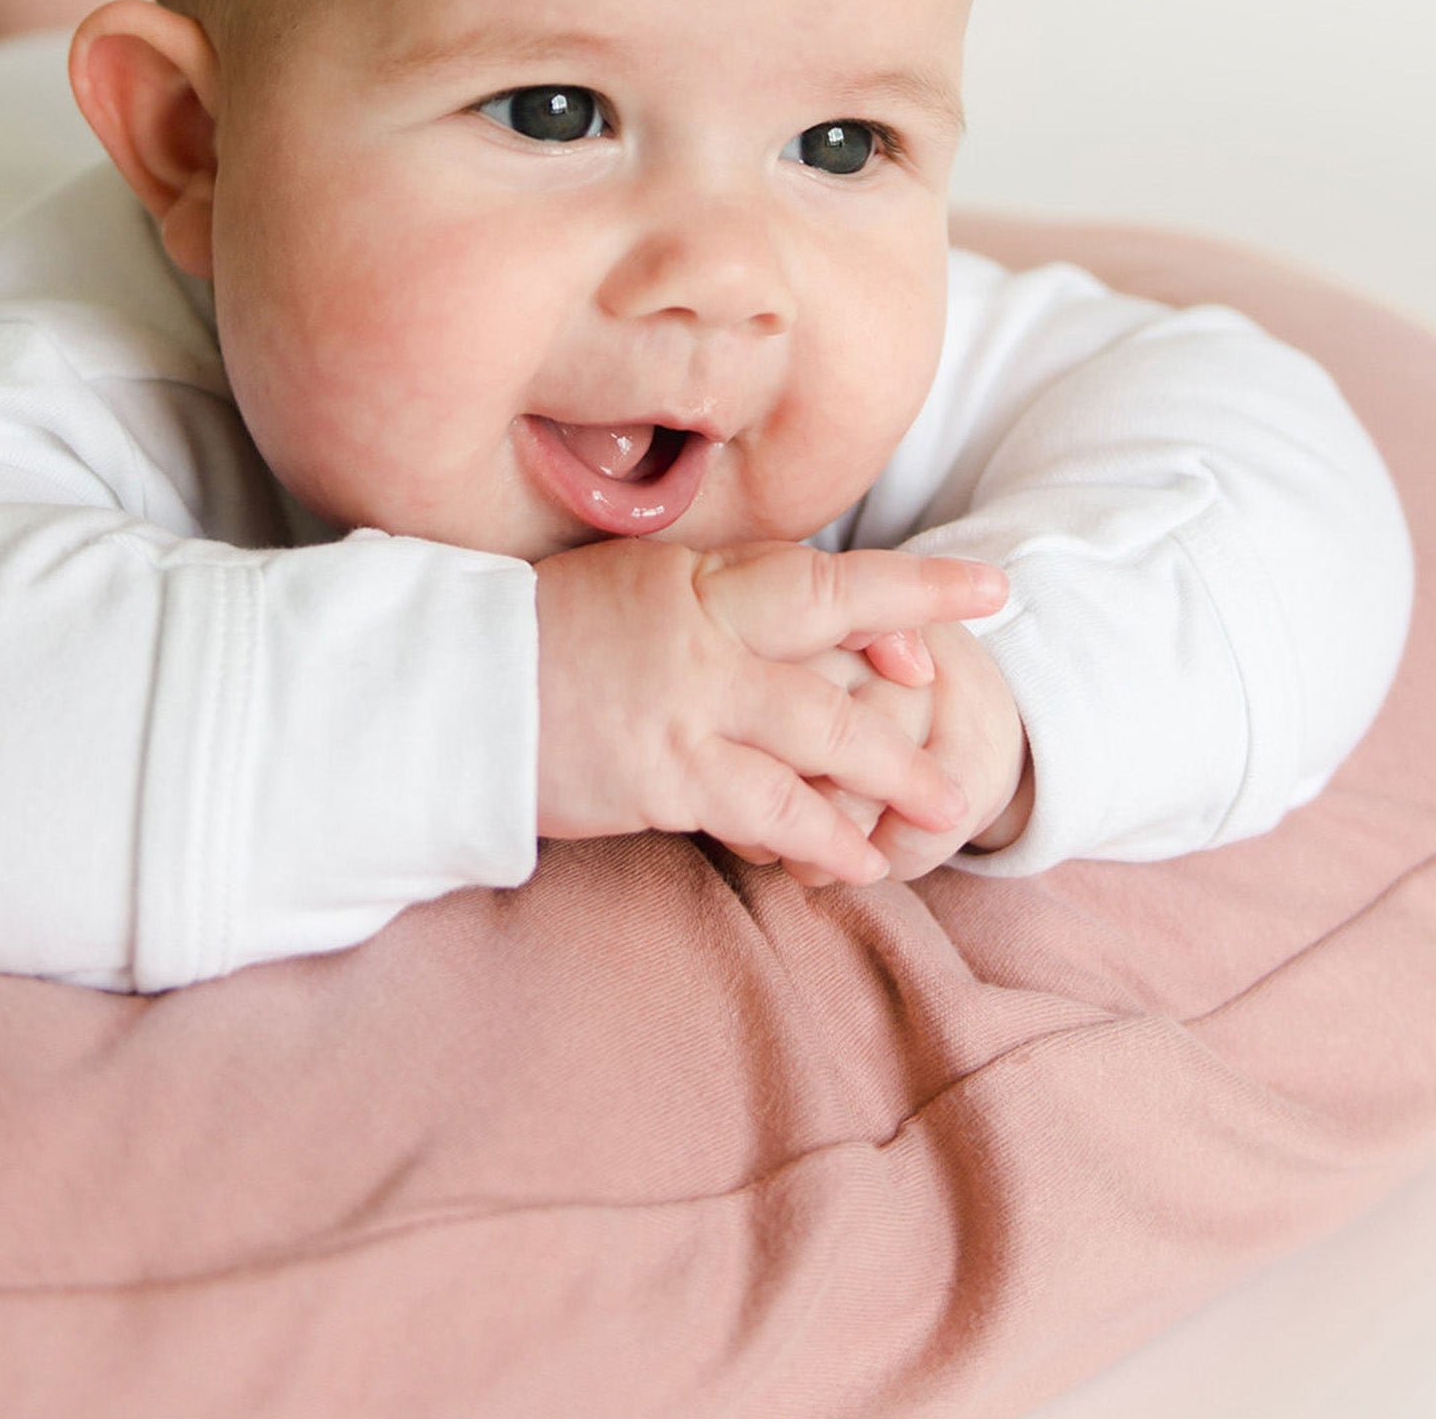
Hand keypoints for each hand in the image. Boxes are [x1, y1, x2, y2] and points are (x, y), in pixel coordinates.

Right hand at [533, 539, 1008, 884]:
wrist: (440, 702)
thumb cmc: (520, 650)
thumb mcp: (614, 600)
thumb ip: (694, 608)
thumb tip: (770, 632)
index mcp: (683, 578)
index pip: (803, 571)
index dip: (885, 589)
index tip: (944, 613)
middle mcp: (695, 626)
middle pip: (828, 611)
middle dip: (918, 610)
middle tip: (995, 619)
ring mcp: (686, 699)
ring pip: (820, 725)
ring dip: (894, 768)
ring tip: (947, 806)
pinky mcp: (666, 774)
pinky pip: (770, 808)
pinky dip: (823, 838)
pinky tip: (860, 864)